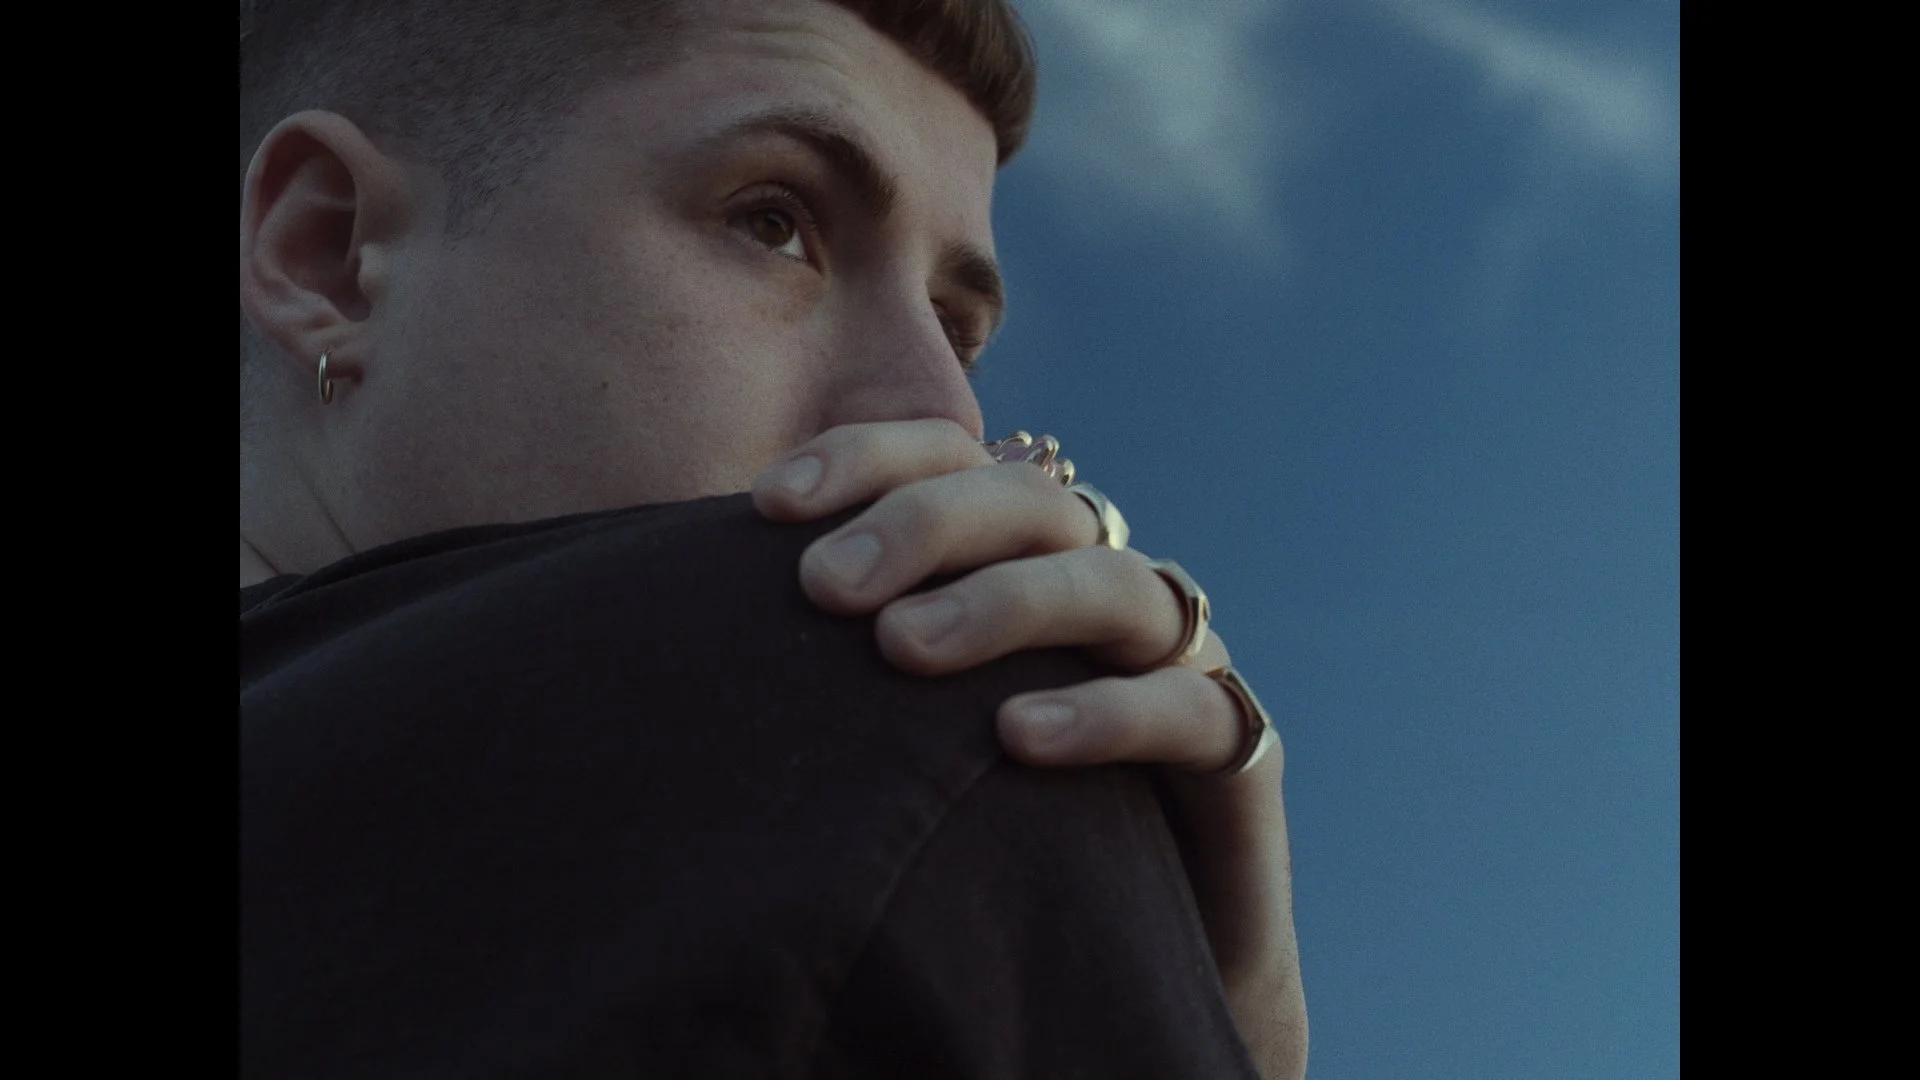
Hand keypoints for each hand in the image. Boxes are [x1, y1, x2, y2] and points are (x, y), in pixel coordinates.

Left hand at [753, 418, 1306, 1079]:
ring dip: (1004, 603)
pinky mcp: (1235, 746)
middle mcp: (1101, 587)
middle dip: (925, 525)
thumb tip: (689, 601)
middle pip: (1033, 501)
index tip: (766, 506)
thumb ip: (834, 652)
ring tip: (902, 650)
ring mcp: (1176, 659)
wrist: (1118, 953)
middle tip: (826, 589)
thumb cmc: (986, 822)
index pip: (953, 459)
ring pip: (1112, 585)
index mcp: (1021, 561)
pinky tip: (1016, 734)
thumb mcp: (897, 725)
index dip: (867, 458)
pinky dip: (1105, 710)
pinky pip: (1188, 708)